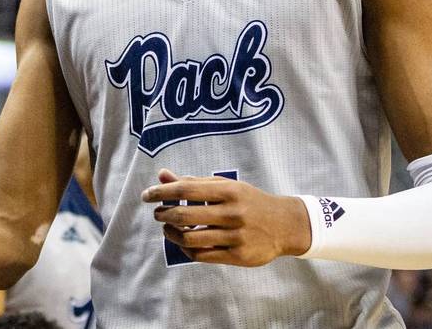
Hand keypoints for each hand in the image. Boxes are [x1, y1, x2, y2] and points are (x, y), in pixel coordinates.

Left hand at [142, 169, 310, 266]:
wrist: (285, 225)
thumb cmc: (248, 201)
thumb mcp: (225, 186)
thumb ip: (193, 182)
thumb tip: (162, 175)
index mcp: (228, 191)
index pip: (185, 190)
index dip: (161, 192)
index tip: (146, 195)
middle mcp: (232, 213)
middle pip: (184, 215)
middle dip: (163, 214)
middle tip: (157, 213)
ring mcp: (235, 236)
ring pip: (191, 238)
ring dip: (171, 234)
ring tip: (167, 229)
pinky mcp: (238, 256)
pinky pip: (202, 255)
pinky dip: (186, 249)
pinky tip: (183, 242)